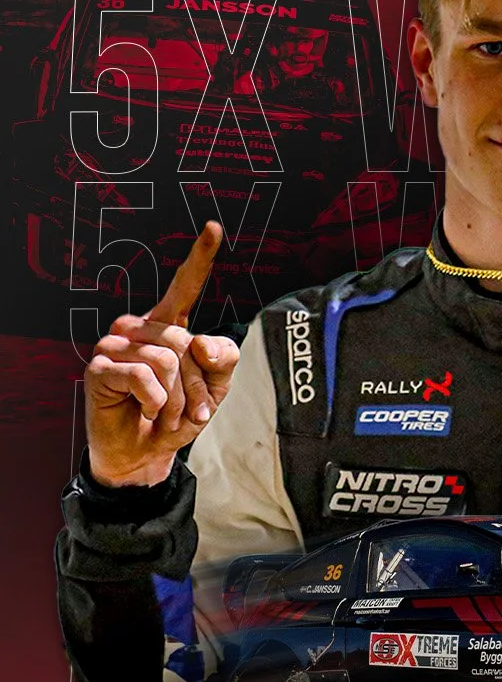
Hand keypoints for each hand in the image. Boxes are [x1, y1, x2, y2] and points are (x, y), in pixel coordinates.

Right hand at [84, 222, 240, 486]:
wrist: (146, 453)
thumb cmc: (177, 415)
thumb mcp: (215, 389)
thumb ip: (222, 360)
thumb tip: (198, 342)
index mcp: (168, 325)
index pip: (185, 286)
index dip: (200, 257)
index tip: (215, 228)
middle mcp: (138, 327)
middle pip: (184, 342)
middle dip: (197, 385)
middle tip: (193, 412)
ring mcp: (115, 345)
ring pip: (167, 359)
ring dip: (177, 398)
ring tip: (167, 414)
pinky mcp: (100, 367)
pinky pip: (144, 377)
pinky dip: (155, 401)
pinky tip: (147, 410)